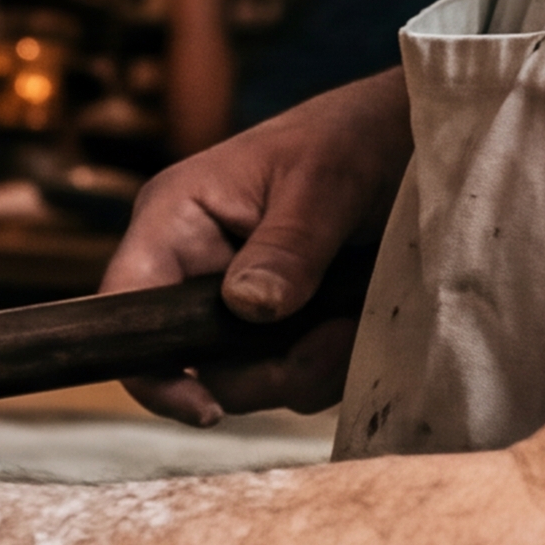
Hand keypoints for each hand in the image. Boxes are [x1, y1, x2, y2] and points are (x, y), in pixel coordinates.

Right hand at [105, 71, 407, 422]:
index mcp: (175, 221)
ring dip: (308, 367)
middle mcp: (194, 266)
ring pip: (248, 375)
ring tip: (355, 324)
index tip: (206, 410)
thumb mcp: (325, 182)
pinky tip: (360, 322)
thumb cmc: (356, 135)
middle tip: (332, 344)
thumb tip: (248, 309)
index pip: (126, 308)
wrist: (418, 134)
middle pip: (194, 361)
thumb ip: (287, 246)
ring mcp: (237, 298)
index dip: (150, 369)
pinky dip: (330, 363)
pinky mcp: (281, 319)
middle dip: (265, 370)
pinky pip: (290, 372)